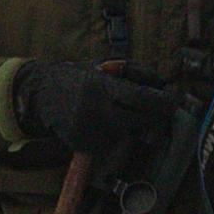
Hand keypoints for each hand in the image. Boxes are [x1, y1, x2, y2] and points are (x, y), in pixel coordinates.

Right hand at [19, 59, 175, 162]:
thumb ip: (133, 72)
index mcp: (101, 87)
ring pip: (127, 133)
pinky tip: (103, 123)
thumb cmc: (76, 77)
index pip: (141, 98)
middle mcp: (96, 111)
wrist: (40, 95)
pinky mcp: (83, 146)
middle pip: (140, 120)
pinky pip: (111, 143)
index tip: (173, 102)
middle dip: (152, 116)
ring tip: (119, 111)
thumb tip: (161, 83)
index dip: (161, 102)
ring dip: (132, 125)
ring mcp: (89, 131)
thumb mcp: (103, 66)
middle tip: (157, 109)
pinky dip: (115, 135)